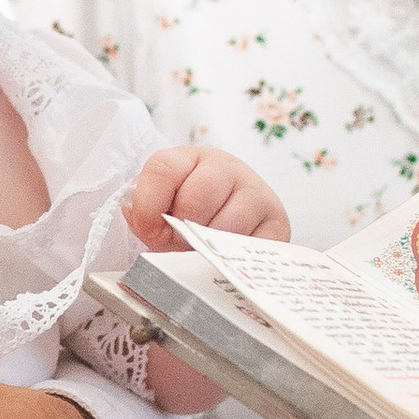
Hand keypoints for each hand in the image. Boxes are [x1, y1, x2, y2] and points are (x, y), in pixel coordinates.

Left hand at [125, 144, 290, 248]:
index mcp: (192, 158)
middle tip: (180, 245)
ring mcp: (256, 193)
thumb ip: (144, 213)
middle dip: (180, 232)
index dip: (148, 205)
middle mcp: (227, 168)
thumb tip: (141, 219)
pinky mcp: (277, 223)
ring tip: (202, 252)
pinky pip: (249, 249)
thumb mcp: (164, 208)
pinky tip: (225, 257)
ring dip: (206, 249)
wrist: (242, 227)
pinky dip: (230, 260)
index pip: (162, 168)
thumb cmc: (192, 218)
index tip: (150, 229)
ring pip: (223, 227)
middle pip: (196, 199)